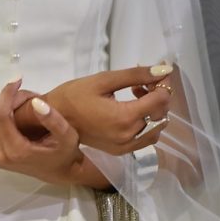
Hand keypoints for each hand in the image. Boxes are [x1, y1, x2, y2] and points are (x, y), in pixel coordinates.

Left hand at [0, 79, 109, 188]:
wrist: (59, 172)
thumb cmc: (65, 152)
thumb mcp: (67, 135)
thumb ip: (53, 119)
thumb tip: (35, 102)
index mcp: (16, 149)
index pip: (0, 114)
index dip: (7, 93)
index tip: (17, 81)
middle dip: (1, 100)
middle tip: (18, 94)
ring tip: (4, 102)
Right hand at [14, 65, 173, 154]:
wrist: (54, 119)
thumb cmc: (74, 96)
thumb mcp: (104, 80)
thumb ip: (136, 75)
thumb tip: (164, 69)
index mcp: (125, 118)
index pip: (161, 100)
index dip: (163, 83)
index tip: (155, 72)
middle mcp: (129, 136)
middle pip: (161, 114)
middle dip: (158, 95)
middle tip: (142, 82)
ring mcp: (126, 147)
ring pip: (157, 127)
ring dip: (153, 110)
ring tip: (136, 95)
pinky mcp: (121, 150)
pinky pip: (146, 138)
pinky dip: (146, 123)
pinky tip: (131, 110)